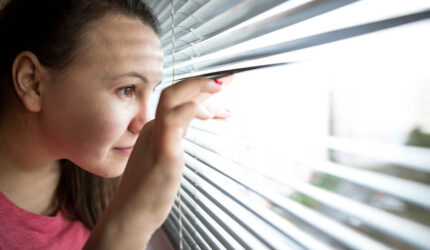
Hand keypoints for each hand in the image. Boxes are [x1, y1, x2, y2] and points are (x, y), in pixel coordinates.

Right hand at [88, 75, 232, 248]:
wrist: (129, 216)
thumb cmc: (149, 192)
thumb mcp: (165, 158)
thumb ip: (173, 140)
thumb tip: (186, 127)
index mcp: (155, 130)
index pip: (178, 101)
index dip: (200, 91)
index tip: (221, 89)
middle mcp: (154, 129)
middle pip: (174, 92)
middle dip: (201, 81)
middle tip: (228, 79)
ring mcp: (157, 138)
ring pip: (172, 99)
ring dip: (198, 88)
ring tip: (221, 86)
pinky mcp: (162, 152)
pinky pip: (173, 121)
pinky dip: (190, 109)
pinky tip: (210, 113)